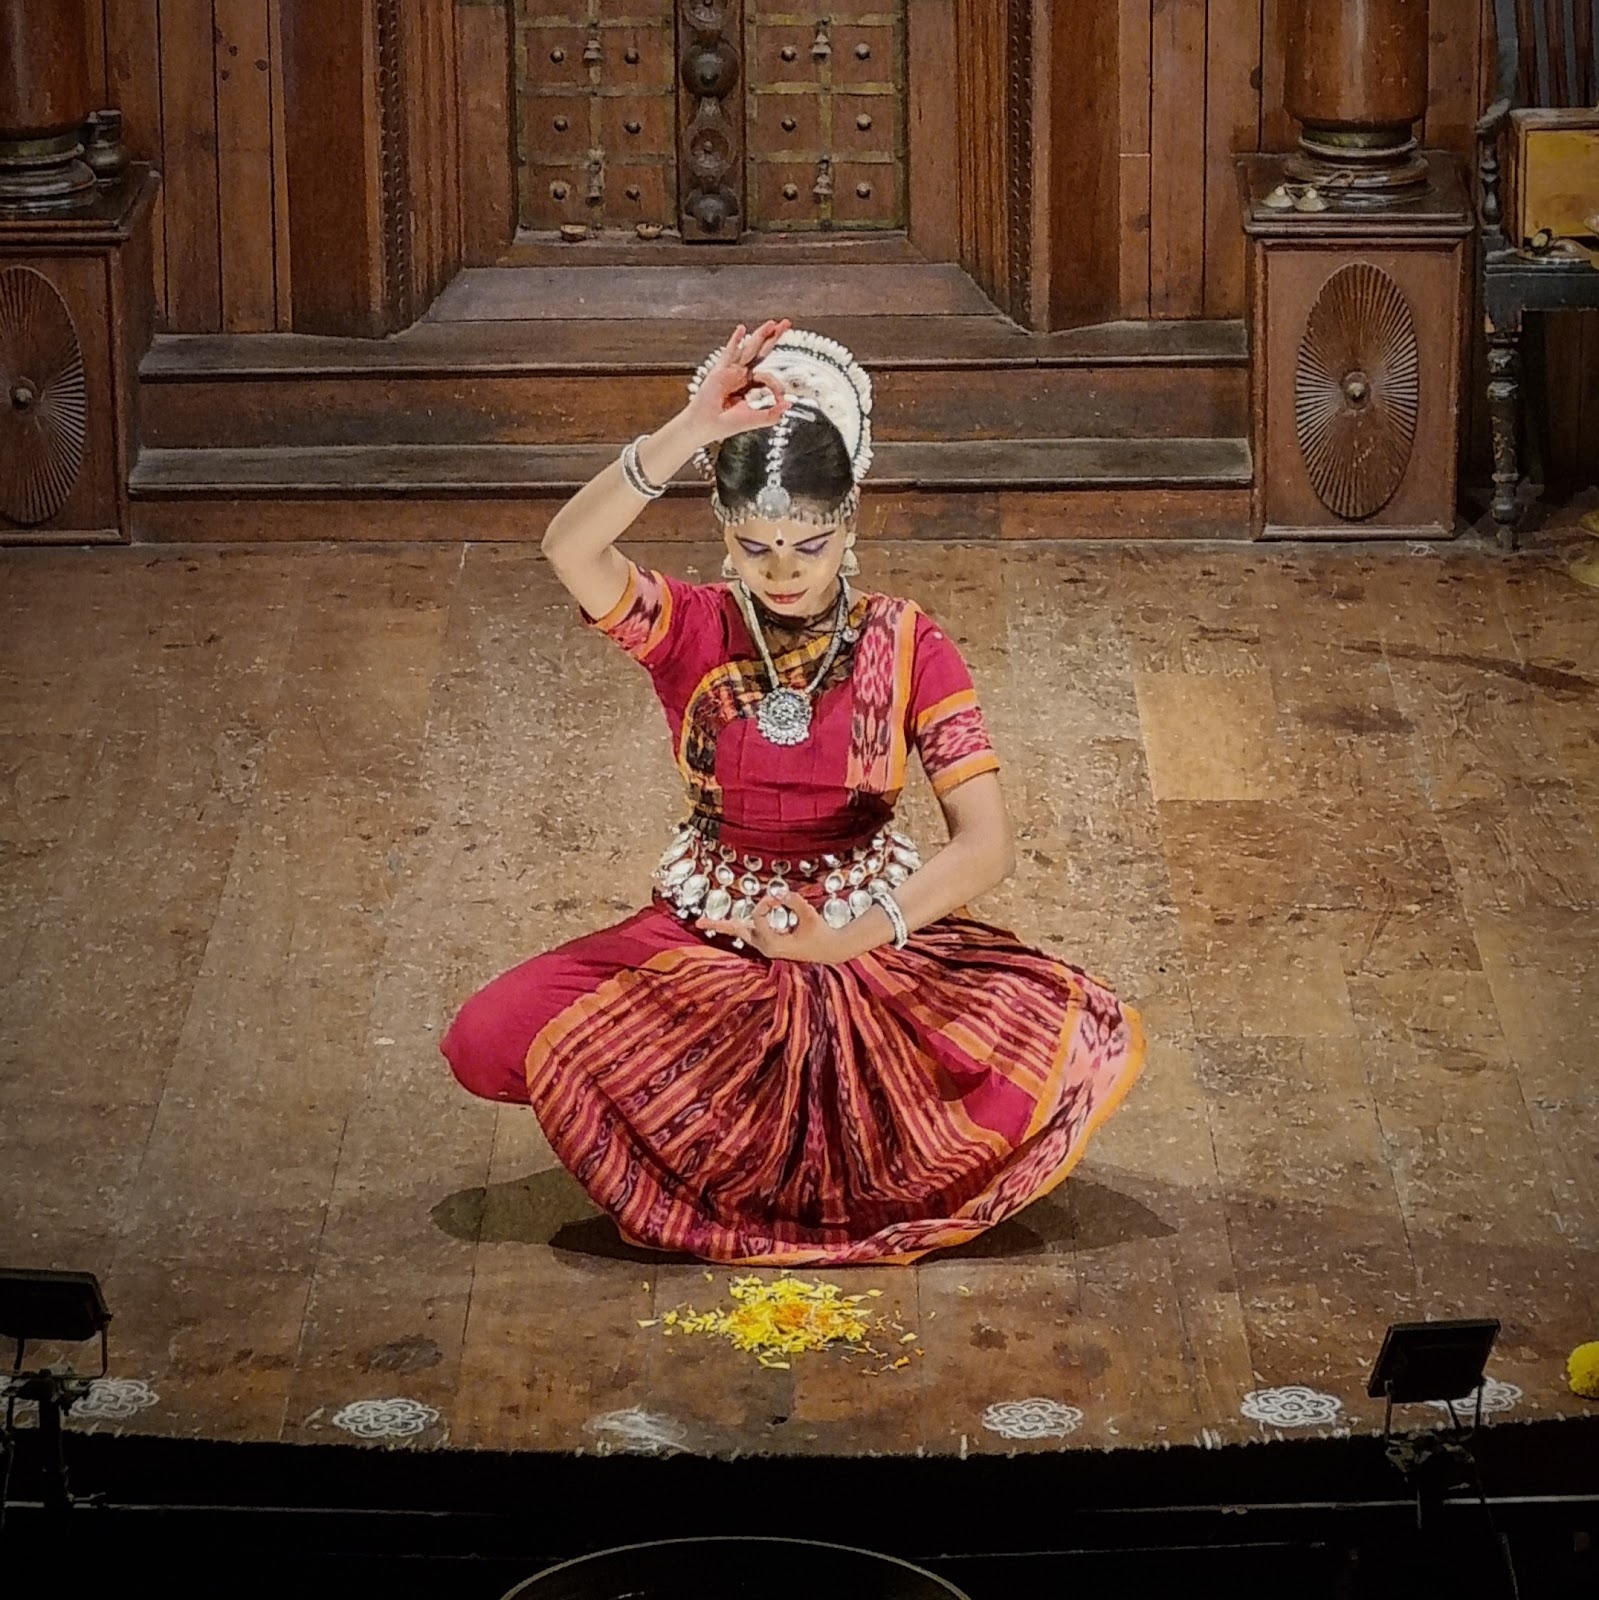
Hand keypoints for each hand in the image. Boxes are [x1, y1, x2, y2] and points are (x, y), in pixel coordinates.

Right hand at [684, 319, 794, 444]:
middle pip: (760, 353)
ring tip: (772, 324)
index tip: (781, 399)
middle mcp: (740, 375)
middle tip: (785, 324)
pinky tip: (742, 329)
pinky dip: (736, 341)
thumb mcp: (753, 419)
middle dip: (773, 338)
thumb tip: (788, 406)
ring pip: (749, 349)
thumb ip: (772, 414)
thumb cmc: (724, 424)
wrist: (705, 426)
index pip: (768, 378)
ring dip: (761, 335)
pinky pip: (730, 352)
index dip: (777, 386)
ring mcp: (730, 371)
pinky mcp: (720, 371)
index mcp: (748, 385)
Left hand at [695, 889, 850, 964]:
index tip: (778, 897)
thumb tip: (780, 893)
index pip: (758, 916)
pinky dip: (740, 927)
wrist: (830, 950)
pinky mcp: (771, 944)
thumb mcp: (809, 915)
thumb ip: (795, 902)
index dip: (766, 903)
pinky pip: (751, 933)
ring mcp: (767, 946)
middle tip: (698, 922)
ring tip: (706, 923)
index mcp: (771, 943)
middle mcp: (765, 946)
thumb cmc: (820, 932)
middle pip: (736, 931)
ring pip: (742, 933)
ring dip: (727, 926)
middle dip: (718, 925)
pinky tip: (731, 925)